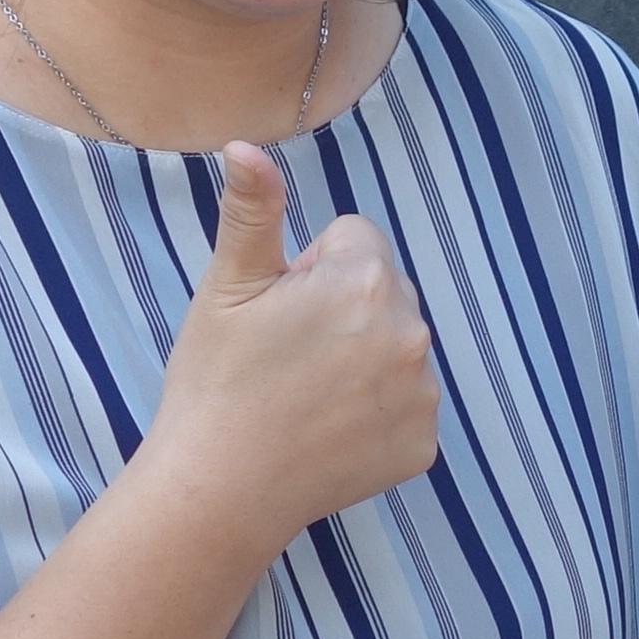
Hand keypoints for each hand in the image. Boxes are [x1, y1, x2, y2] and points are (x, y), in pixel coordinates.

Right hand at [144, 142, 435, 550]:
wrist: (219, 492)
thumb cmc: (215, 383)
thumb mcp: (226, 287)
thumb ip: (251, 210)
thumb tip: (245, 146)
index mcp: (365, 281)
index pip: (353, 239)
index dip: (308, 271)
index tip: (277, 313)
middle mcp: (411, 332)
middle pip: (382, 291)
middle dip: (342, 310)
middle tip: (286, 357)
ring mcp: (423, 394)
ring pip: (395, 348)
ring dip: (363, 360)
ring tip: (303, 396)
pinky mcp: (423, 445)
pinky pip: (406, 406)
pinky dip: (375, 415)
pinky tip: (327, 432)